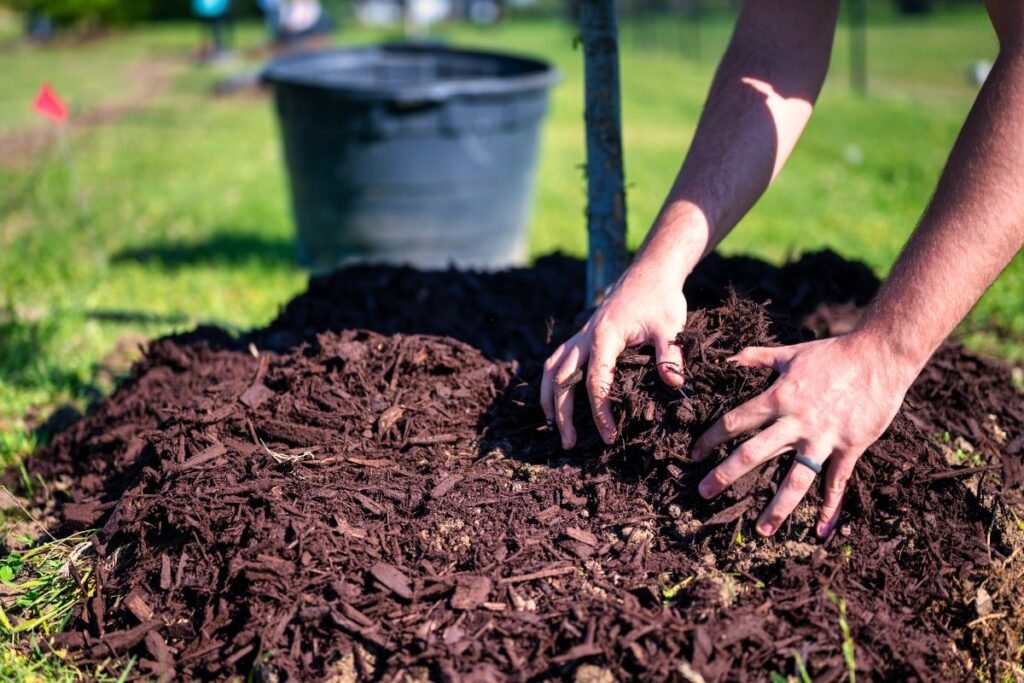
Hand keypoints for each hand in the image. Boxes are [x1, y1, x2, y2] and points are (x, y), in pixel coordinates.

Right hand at [541, 262, 687, 448]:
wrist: (650, 273)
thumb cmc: (661, 300)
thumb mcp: (670, 327)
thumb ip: (671, 355)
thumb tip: (673, 383)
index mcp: (604, 337)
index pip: (595, 381)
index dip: (600, 411)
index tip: (609, 436)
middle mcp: (585, 337)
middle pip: (562, 379)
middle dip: (562, 413)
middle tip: (569, 444)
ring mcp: (580, 336)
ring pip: (552, 370)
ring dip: (549, 400)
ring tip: (553, 428)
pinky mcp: (581, 336)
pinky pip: (557, 361)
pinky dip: (551, 383)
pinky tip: (555, 400)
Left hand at [691, 332, 915, 537]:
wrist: (880, 356)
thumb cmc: (833, 353)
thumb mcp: (790, 352)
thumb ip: (756, 357)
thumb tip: (728, 358)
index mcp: (778, 397)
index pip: (735, 422)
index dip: (711, 438)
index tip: (694, 454)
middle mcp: (796, 422)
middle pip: (753, 454)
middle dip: (726, 475)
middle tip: (704, 493)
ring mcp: (823, 438)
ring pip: (795, 479)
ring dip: (777, 507)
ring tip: (762, 530)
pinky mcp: (850, 447)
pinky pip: (836, 482)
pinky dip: (830, 508)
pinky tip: (821, 530)